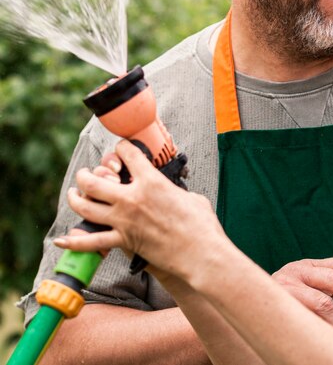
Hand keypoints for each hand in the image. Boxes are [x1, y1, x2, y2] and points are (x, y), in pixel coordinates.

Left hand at [54, 140, 221, 279]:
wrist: (201, 252)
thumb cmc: (202, 225)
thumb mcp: (192, 197)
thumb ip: (176, 192)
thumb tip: (175, 195)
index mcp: (152, 182)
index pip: (128, 155)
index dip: (122, 148)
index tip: (121, 149)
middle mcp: (132, 198)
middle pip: (94, 180)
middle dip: (85, 175)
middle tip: (86, 174)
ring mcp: (125, 220)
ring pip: (86, 206)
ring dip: (76, 199)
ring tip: (74, 195)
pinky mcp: (124, 241)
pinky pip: (92, 241)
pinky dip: (75, 242)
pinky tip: (63, 240)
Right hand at [272, 257, 332, 334]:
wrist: (248, 305)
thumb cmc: (289, 304)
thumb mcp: (308, 289)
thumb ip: (329, 290)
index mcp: (310, 264)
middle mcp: (298, 269)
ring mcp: (286, 285)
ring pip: (325, 302)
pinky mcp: (278, 303)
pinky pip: (308, 317)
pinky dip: (326, 330)